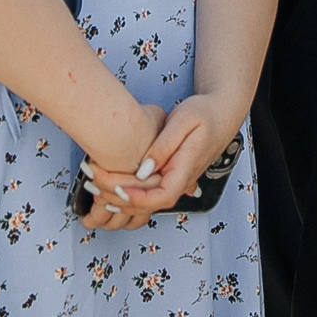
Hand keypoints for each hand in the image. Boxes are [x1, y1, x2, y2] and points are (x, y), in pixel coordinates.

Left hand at [81, 94, 242, 228]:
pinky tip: (109, 187)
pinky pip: (150, 193)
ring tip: (94, 185)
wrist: (222, 113)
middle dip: (119, 198)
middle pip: (151, 204)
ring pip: (148, 202)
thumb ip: (164, 145)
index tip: (117, 189)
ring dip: (120, 199)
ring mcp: (177, 180)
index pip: (163, 196)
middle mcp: (182, 179)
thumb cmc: (205, 113)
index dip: (138, 198)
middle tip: (93, 182)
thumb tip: (144, 169)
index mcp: (186, 167)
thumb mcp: (184, 120)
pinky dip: (128, 194)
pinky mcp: (171, 176)